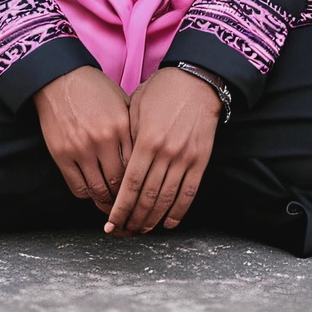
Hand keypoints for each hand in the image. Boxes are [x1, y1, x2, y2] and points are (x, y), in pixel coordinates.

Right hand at [33, 65, 131, 214]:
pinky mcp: (61, 155)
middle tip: (129, 206)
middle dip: (125, 199)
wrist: (60, 78)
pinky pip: (77, 187)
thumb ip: (134, 127)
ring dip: (106, 202)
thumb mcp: (121, 101)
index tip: (141, 192)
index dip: (139, 183)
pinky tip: (92, 193)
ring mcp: (80, 149)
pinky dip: (87, 195)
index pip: (136, 166)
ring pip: (98, 191)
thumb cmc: (93, 89)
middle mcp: (103, 139)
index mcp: (121, 125)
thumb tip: (147, 155)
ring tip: (112, 205)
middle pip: (119, 183)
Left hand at [103, 66, 221, 237]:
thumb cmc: (162, 89)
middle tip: (123, 231)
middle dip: (133, 219)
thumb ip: (128, 136)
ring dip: (153, 220)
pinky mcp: (200, 160)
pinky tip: (168, 222)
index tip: (110, 223)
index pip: (130, 185)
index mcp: (146, 140)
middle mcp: (166, 153)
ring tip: (142, 230)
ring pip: (167, 200)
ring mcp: (185, 158)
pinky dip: (178, 211)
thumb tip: (118, 164)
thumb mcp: (136, 106)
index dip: (120, 208)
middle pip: (148, 197)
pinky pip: (189, 193)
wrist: (197, 80)